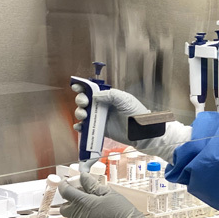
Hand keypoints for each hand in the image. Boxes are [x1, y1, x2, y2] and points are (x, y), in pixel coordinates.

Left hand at [59, 173, 153, 217]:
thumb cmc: (120, 212)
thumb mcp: (108, 193)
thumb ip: (92, 185)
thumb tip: (83, 177)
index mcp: (82, 201)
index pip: (65, 191)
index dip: (64, 185)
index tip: (65, 183)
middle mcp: (76, 215)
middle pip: (64, 207)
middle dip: (69, 202)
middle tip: (80, 199)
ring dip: (74, 215)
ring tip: (87, 213)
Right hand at [72, 87, 191, 162]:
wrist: (142, 131)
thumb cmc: (137, 113)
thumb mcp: (125, 99)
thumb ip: (110, 95)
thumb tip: (95, 95)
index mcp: (108, 96)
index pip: (93, 89)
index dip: (83, 86)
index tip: (76, 86)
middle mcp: (103, 106)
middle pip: (85, 100)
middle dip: (81, 99)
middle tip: (84, 102)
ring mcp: (101, 118)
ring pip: (84, 113)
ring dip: (79, 112)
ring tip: (84, 115)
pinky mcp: (101, 130)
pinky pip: (87, 127)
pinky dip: (80, 127)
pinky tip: (80, 126)